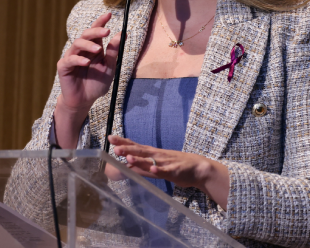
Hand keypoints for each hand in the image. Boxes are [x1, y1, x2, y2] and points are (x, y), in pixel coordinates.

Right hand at [54, 12, 120, 147]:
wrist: (84, 101)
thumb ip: (113, 52)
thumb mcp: (109, 68)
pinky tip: (86, 62)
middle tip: (107, 31)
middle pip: (86, 34)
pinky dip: (78, 59)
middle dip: (96, 31)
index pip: (96, 31)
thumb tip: (122, 34)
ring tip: (98, 49)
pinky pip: (70, 60)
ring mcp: (71, 57)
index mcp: (93, 48)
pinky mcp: (63, 67)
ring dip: (88, 45)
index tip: (110, 14)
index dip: (101, 22)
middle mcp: (82, 50)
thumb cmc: (96, 84)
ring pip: (77, 44)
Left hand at [109, 135, 229, 208]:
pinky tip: (152, 169)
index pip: (135, 146)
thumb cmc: (176, 166)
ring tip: (128, 158)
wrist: (198, 168)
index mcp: (152, 153)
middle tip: (114, 147)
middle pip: (140, 151)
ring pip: (150, 161)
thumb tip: (126, 166)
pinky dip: (159, 170)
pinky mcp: (174, 171)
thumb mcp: (157, 165)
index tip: (110, 137)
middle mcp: (157, 155)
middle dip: (127, 149)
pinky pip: (165, 171)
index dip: (123, 142)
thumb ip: (143, 165)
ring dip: (140, 159)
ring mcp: (165, 162)